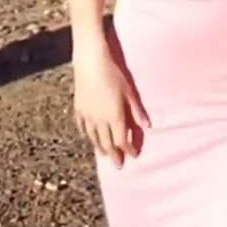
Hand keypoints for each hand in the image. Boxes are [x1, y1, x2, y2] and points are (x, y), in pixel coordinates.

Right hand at [73, 41, 149, 166]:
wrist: (91, 61)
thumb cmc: (114, 73)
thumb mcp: (129, 91)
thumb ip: (137, 110)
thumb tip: (147, 126)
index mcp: (114, 116)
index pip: (122, 140)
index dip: (129, 149)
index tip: (134, 155)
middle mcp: (100, 120)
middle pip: (107, 143)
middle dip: (114, 155)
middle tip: (118, 165)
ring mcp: (87, 115)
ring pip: (93, 138)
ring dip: (100, 148)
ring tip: (105, 154)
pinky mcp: (78, 108)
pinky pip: (82, 126)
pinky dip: (87, 134)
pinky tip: (89, 136)